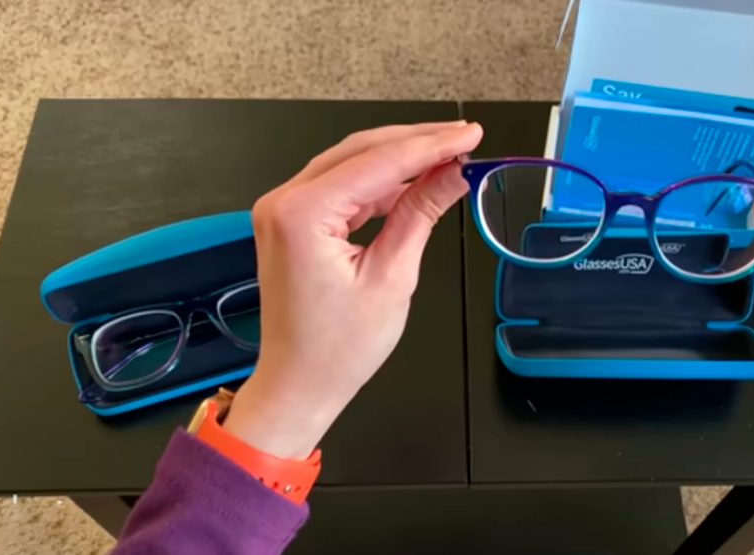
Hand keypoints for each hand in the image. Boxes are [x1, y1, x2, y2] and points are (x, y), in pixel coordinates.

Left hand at [222, 121, 483, 458]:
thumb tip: (454, 176)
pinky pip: (340, 188)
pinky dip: (378, 184)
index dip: (432, 145)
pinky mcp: (292, 222)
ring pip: (351, 164)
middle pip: (362, 150)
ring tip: (448, 160)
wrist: (299, 385)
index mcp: (302, 214)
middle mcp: (284, 202)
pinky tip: (413, 184)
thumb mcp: (392, 276)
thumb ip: (421, 214)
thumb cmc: (336, 349)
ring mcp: (284, 210)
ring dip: (399, 160)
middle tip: (464, 140)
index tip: (469, 135)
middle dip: (417, 143)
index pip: (379, 161)